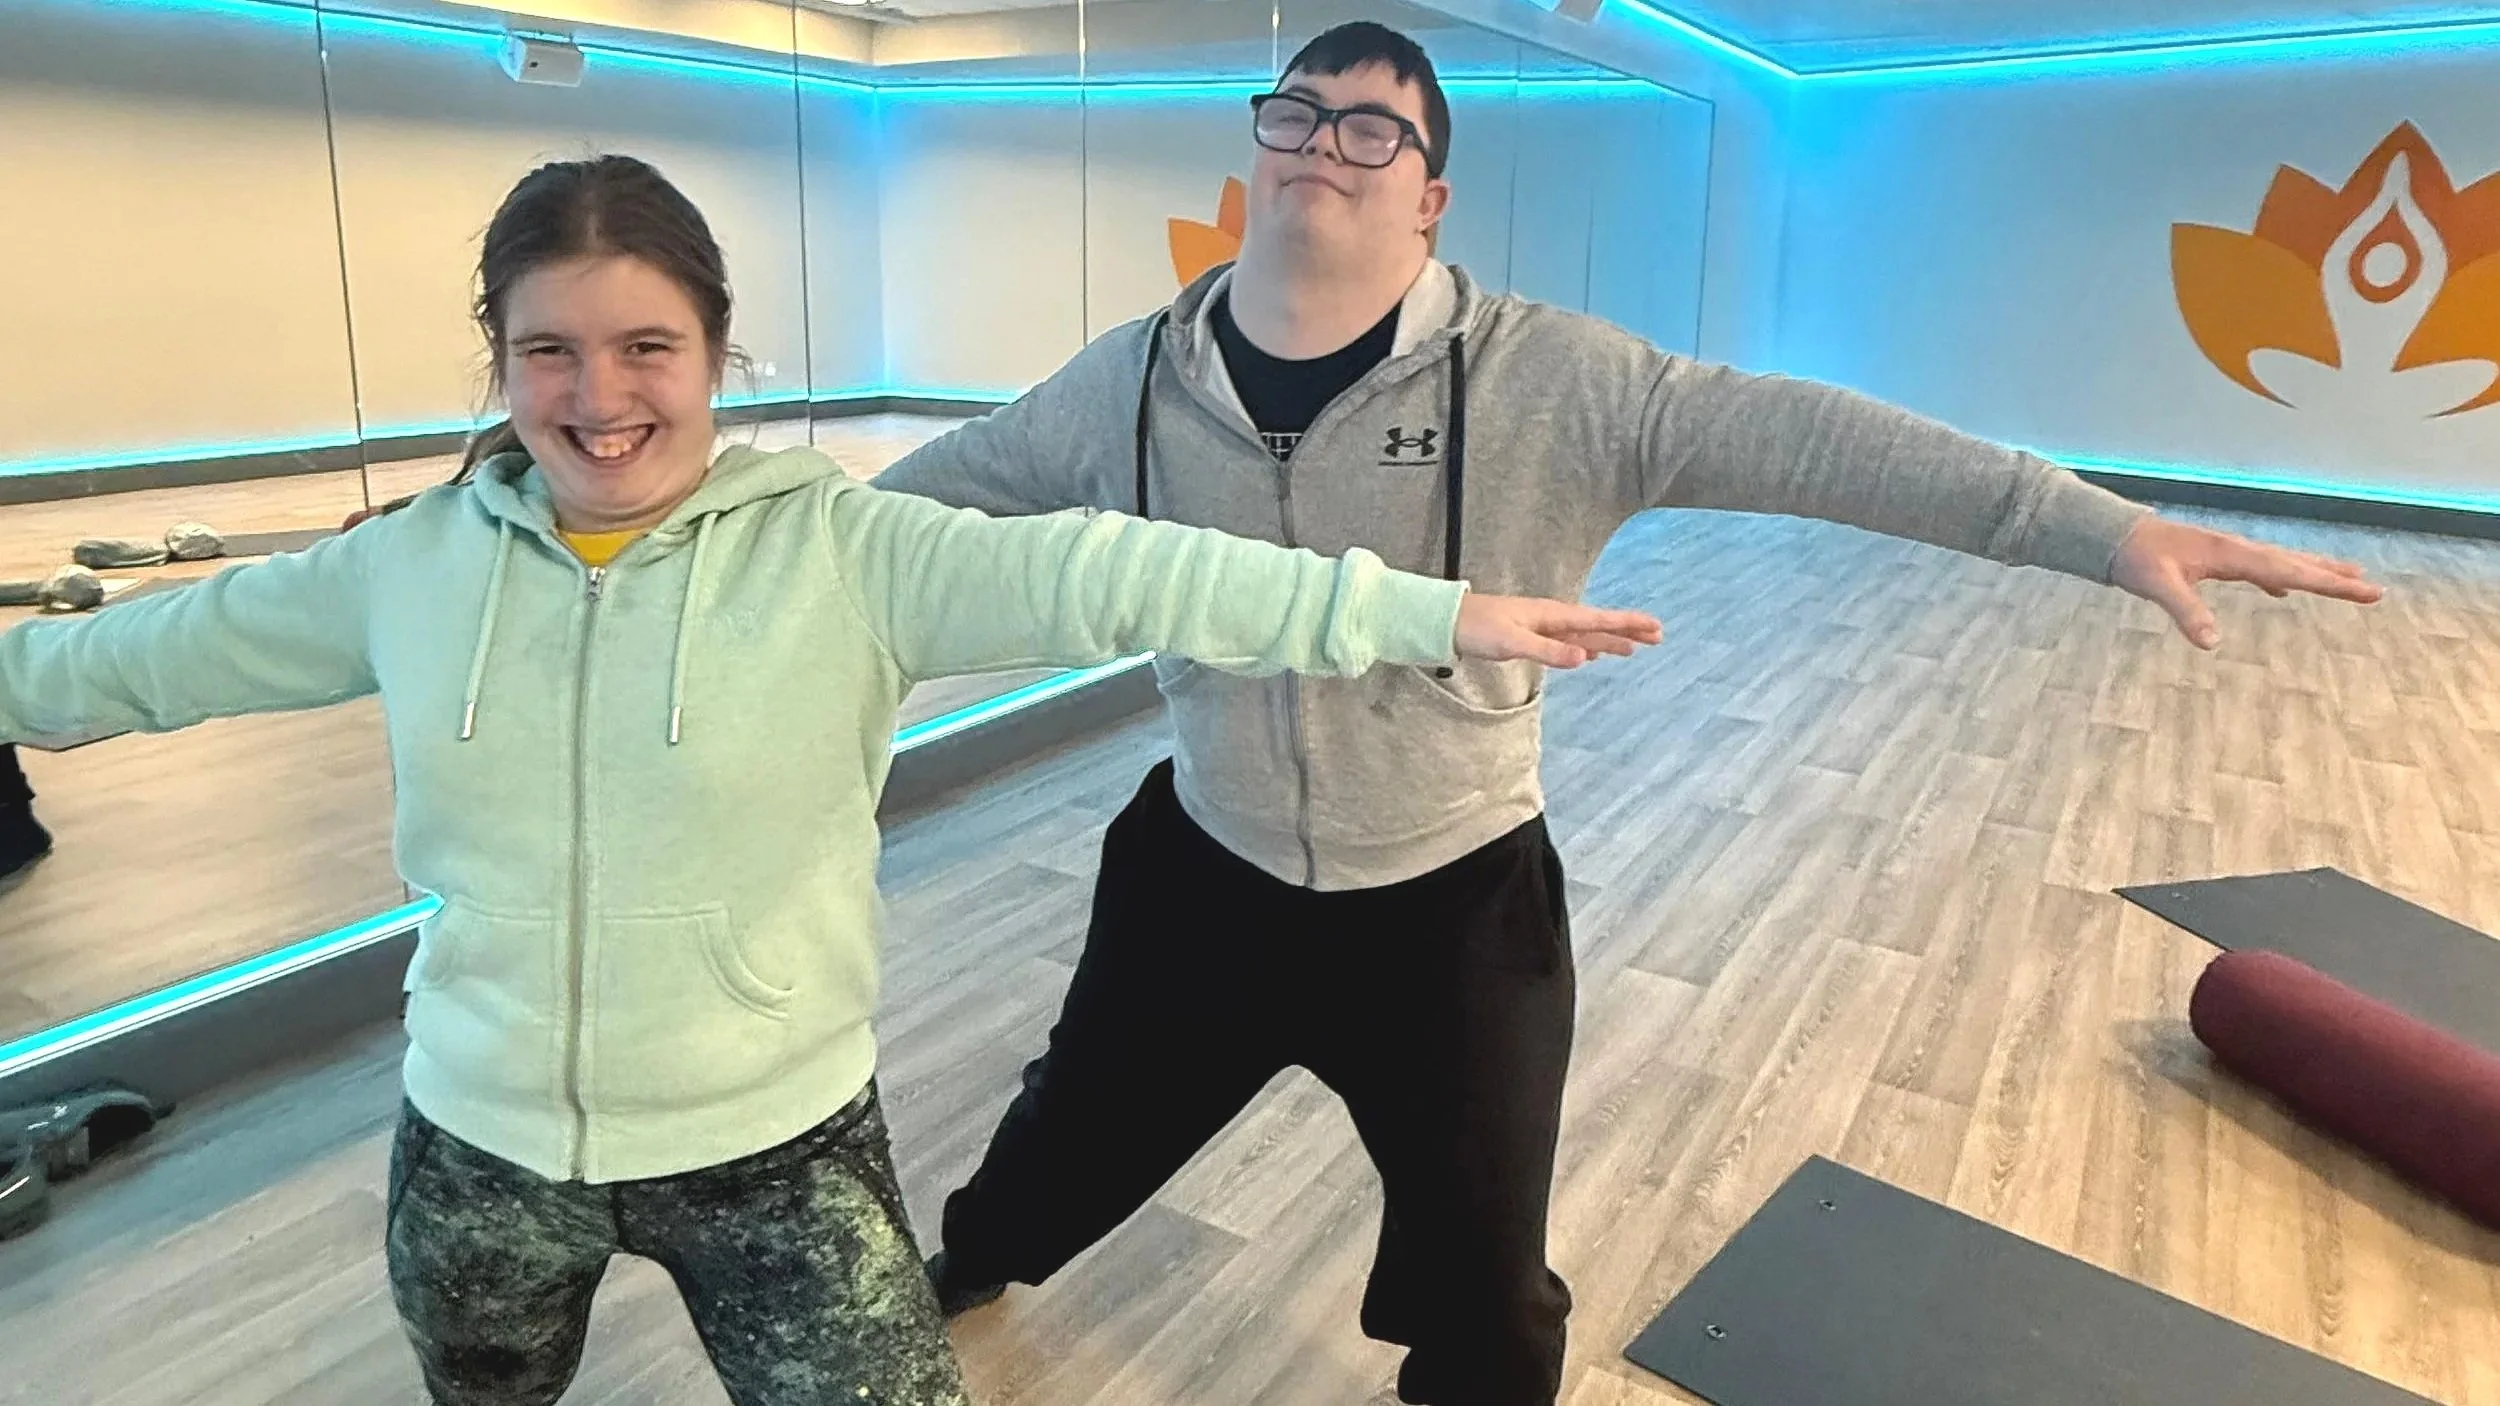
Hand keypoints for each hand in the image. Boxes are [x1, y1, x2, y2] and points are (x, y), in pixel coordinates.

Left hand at [1455, 594, 1662, 668]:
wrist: (1447, 622)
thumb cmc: (1477, 629)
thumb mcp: (1513, 643)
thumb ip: (1549, 651)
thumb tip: (1585, 657)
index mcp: (1552, 615)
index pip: (1597, 620)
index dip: (1627, 624)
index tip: (1654, 627)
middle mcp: (1551, 618)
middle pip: (1597, 624)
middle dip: (1626, 630)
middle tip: (1657, 637)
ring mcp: (1542, 627)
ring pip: (1585, 633)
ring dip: (1609, 639)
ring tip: (1633, 648)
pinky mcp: (1531, 636)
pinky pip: (1569, 641)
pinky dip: (1586, 645)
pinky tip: (1592, 652)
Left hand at [2108, 514, 2383, 649]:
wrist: (2114, 535)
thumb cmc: (2136, 559)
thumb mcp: (2158, 586)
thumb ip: (2186, 612)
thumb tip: (2212, 643)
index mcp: (2232, 556)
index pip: (2291, 573)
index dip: (2330, 584)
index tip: (2366, 590)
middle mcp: (2237, 550)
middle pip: (2296, 564)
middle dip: (2335, 578)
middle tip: (2373, 590)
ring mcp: (2228, 552)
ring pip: (2281, 563)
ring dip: (2313, 573)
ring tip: (2346, 580)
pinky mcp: (2215, 559)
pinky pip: (2258, 568)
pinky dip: (2278, 577)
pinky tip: (2282, 590)